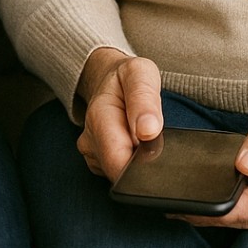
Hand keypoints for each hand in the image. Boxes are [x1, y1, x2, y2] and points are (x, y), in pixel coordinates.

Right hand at [76, 48, 163, 179]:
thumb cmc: (127, 77)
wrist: (110, 82)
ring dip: (140, 161)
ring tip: (144, 136)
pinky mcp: (99, 163)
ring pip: (123, 174)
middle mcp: (91, 140)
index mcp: (99, 116)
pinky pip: (121, 173)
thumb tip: (149, 130)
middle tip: (153, 137)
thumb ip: (144, 100)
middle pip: (121, 171)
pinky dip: (134, 163)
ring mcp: (93, 154)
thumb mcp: (140, 74)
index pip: (117, 160)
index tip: (156, 151)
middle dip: (143, 161)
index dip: (141, 164)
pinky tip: (137, 144)